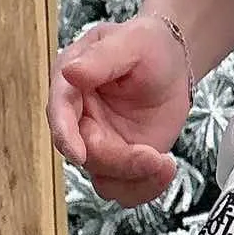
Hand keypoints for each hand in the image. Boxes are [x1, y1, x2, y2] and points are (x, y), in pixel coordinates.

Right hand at [48, 17, 188, 207]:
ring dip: (137, 181)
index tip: (78, 154)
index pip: (60, 115)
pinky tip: (167, 167)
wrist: (173, 64)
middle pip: (88, 157)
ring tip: (166, 163)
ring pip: (106, 182)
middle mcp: (80, 121)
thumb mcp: (128, 43)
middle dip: (122, 162)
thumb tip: (70, 72)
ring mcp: (101, 146)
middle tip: (156, 156)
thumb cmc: (148, 46)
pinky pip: (127, 191)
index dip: (66, 136)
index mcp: (71, 86)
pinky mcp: (123, 164)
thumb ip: (100, 59)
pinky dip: (148, 188)